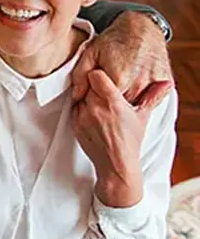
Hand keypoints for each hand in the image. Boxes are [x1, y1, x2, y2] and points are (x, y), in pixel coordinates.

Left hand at [71, 11, 172, 107]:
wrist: (140, 27)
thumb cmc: (114, 40)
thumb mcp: (91, 53)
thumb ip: (81, 75)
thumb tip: (76, 96)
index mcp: (118, 77)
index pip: (103, 100)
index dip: (97, 96)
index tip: (95, 88)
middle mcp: (138, 83)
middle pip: (121, 104)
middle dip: (112, 99)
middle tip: (108, 86)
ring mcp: (153, 82)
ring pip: (137, 103)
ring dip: (128, 98)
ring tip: (122, 83)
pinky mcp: (166, 81)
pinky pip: (153, 98)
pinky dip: (144, 95)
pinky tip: (135, 84)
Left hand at [72, 70, 157, 206]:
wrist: (115, 164)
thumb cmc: (130, 140)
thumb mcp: (142, 117)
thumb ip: (151, 97)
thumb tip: (164, 84)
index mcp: (113, 103)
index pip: (96, 75)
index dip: (99, 75)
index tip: (105, 79)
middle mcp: (95, 107)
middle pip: (87, 83)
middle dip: (95, 86)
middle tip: (103, 93)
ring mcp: (83, 115)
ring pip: (80, 94)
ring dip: (87, 97)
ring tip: (99, 106)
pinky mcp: (74, 123)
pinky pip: (74, 107)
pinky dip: (81, 108)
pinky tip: (92, 115)